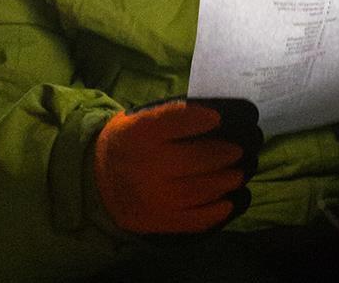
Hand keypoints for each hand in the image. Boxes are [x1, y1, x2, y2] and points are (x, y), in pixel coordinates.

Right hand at [93, 96, 261, 233]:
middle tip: (239, 151)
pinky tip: (228, 202)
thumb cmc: (130, 141)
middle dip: (223, 154)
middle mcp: (146, 166)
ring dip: (225, 181)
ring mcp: (153, 198)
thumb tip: (216, 118)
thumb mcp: (140, 119)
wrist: (99, 180)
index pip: (173, 121)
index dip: (198, 119)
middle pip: (194, 159)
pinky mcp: (158, 221)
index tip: (218, 117)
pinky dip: (215, 211)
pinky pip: (193, 219)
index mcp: (140, 133)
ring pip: (198, 190)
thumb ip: (171, 117)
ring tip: (238, 174)